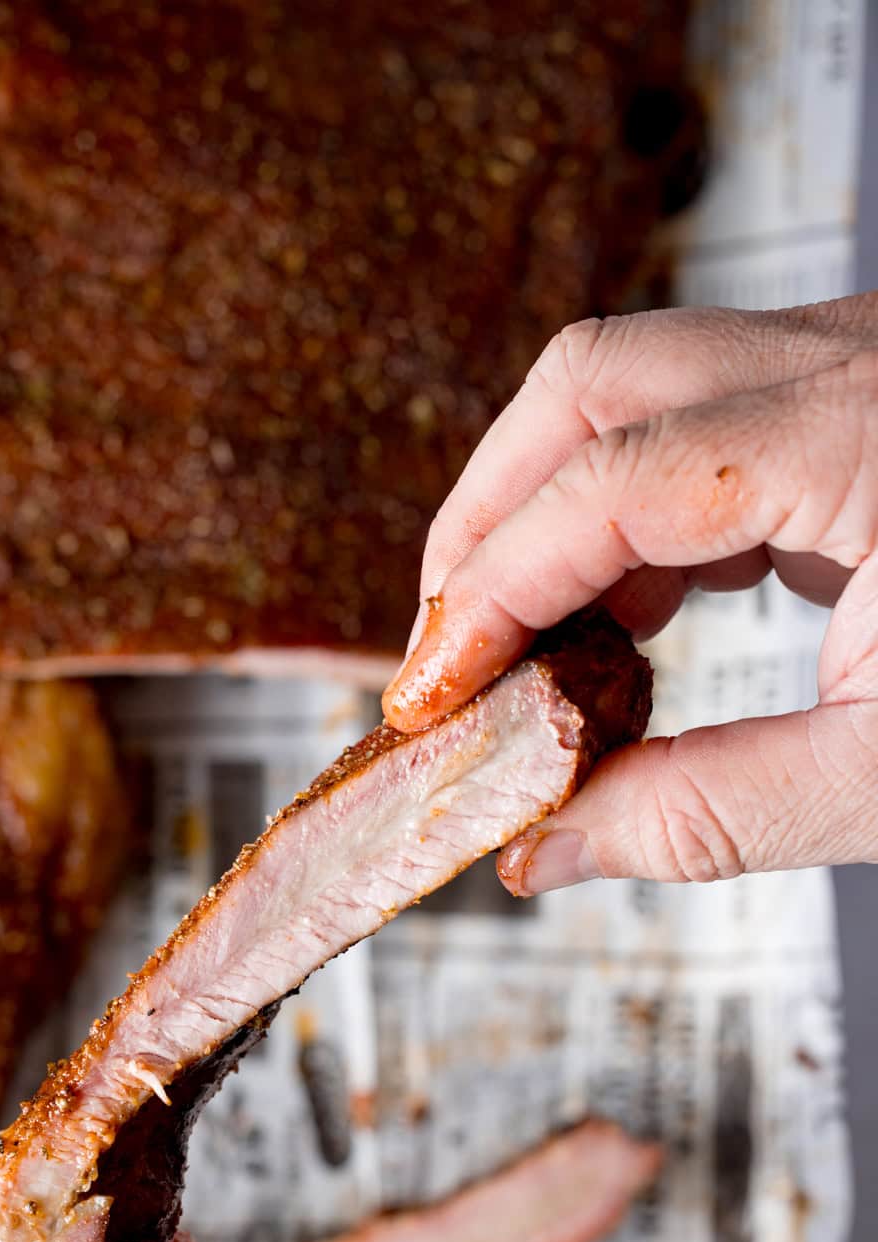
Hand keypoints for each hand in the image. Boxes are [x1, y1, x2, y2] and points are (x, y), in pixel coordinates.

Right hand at [382, 293, 877, 890]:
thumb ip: (701, 818)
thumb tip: (544, 854)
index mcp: (866, 439)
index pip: (606, 485)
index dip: (486, 592)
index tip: (429, 698)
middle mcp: (855, 365)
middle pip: (595, 380)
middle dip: (488, 513)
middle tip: (445, 653)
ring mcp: (861, 368)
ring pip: (640, 384)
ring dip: (552, 509)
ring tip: (526, 652)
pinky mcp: (866, 406)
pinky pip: (703, 421)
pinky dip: (634, 513)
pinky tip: (632, 615)